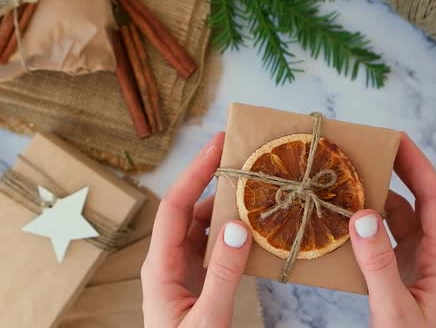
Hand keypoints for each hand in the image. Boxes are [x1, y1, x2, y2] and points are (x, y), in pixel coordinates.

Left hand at [141, 132, 252, 327]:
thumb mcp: (207, 318)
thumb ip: (223, 275)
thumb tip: (239, 227)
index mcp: (160, 267)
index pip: (173, 207)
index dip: (195, 174)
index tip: (217, 147)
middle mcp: (168, 260)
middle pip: (188, 209)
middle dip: (212, 180)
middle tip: (241, 157)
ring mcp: (183, 268)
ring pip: (203, 225)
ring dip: (225, 205)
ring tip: (253, 187)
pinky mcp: (198, 277)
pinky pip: (214, 243)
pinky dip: (232, 229)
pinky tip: (253, 224)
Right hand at [349, 133, 435, 327]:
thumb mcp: (395, 310)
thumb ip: (379, 265)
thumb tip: (361, 215)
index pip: (434, 198)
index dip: (418, 165)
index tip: (396, 138)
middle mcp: (431, 253)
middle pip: (417, 201)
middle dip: (395, 173)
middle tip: (367, 150)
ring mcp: (414, 262)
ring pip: (397, 218)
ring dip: (375, 198)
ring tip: (348, 181)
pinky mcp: (397, 272)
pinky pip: (382, 238)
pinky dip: (365, 224)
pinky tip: (344, 220)